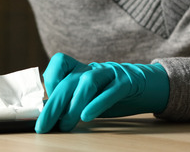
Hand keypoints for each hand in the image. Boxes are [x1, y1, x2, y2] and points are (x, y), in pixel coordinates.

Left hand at [35, 53, 168, 132]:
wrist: (146, 86)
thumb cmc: (110, 94)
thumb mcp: (89, 96)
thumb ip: (71, 101)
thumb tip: (49, 116)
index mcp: (81, 69)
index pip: (60, 62)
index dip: (51, 80)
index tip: (47, 101)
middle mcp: (93, 69)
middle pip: (68, 82)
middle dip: (53, 105)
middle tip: (44, 126)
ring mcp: (110, 74)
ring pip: (87, 83)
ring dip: (73, 105)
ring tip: (66, 125)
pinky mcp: (126, 83)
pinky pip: (111, 91)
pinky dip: (97, 103)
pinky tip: (86, 116)